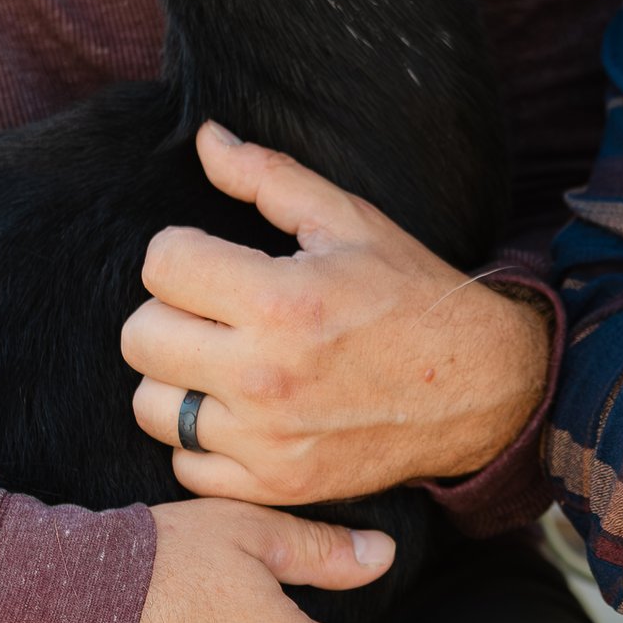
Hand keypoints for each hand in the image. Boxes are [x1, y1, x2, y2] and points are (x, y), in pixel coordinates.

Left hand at [122, 121, 551, 504]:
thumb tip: (206, 137)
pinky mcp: (277, 486)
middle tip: (213, 309)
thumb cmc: (411, 293)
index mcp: (282, 300)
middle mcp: (266, 376)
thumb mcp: (349, 221)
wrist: (481, 385)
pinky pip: (186, 464)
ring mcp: (268, 441)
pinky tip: (239, 412)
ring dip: (178, 378)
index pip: (162, 263)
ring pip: (152, 405)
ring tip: (222, 360)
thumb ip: (268, 177)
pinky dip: (202, 441)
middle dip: (170, 311)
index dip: (183, 250)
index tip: (214, 259)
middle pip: (141, 336)